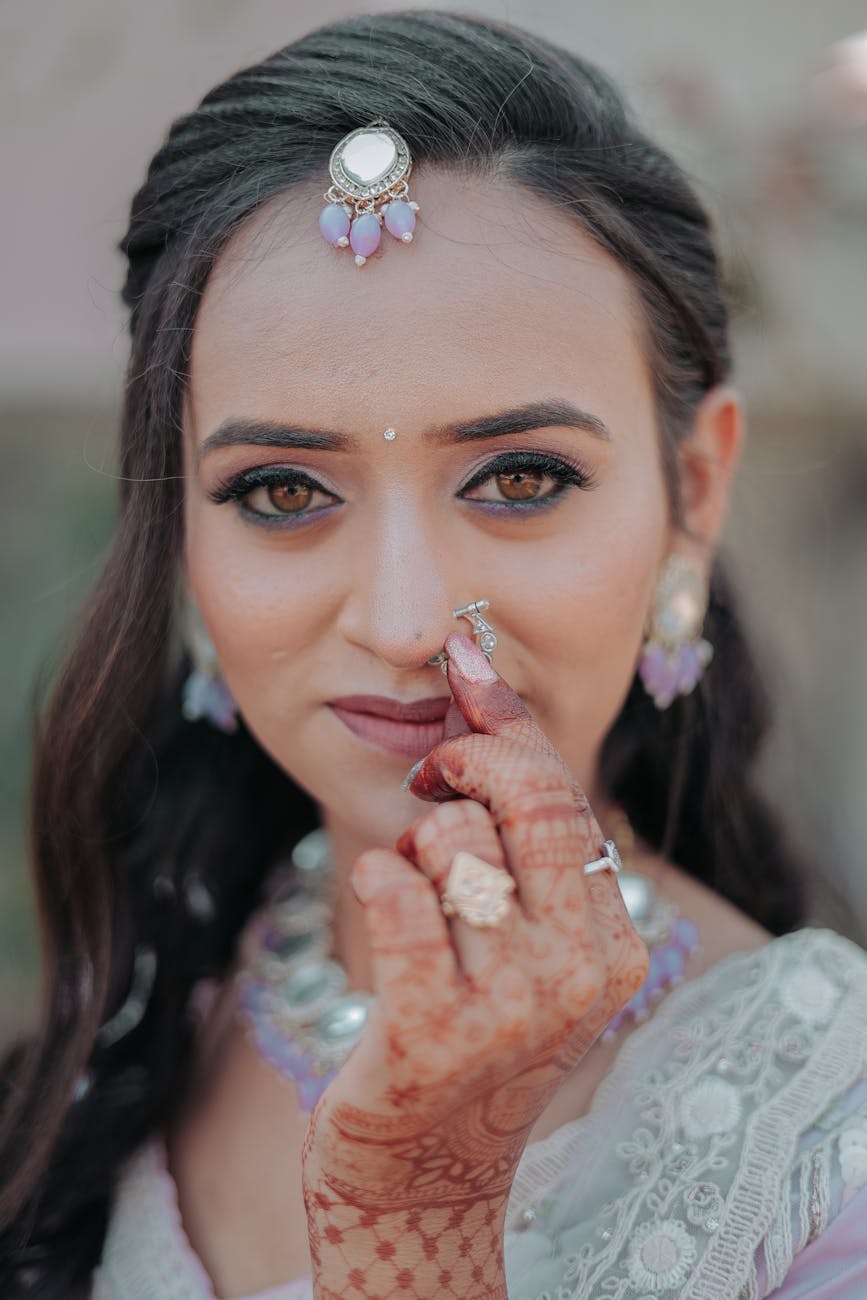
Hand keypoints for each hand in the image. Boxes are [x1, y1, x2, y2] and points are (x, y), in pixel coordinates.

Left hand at [302, 633, 647, 1299]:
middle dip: (468, 760)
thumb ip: (523, 833)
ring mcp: (512, 1012)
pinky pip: (401, 898)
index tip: (468, 655)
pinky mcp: (433, 1037)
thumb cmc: (464, 1026)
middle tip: (434, 776)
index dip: (510, 720)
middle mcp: (578, 977)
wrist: (420, 1166)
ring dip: (413, 846)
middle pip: (531, 804)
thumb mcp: (522, 935)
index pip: (568, 797)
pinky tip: (379, 892)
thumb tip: (481, 675)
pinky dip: (378, 873)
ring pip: (455, 844)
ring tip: (412, 886)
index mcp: (613, 945)